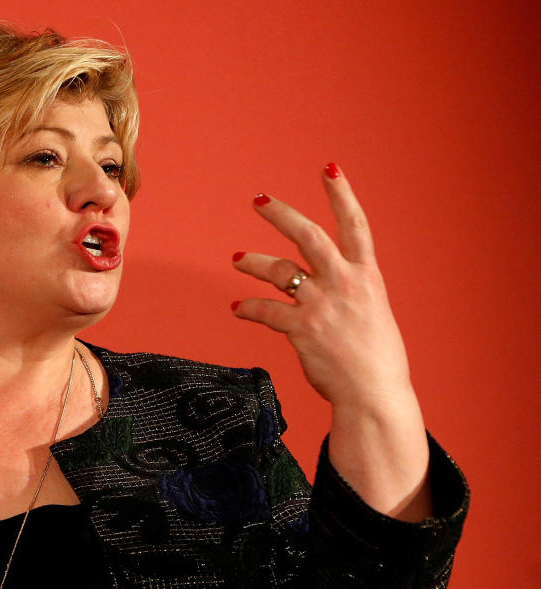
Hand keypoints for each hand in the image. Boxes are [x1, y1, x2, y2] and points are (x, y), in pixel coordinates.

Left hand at [231, 163, 431, 519]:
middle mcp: (344, 283)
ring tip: (237, 258)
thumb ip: (353, 294)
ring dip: (254, 262)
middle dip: (281, 214)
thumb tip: (335, 287)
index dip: (342, 194)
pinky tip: (237, 307)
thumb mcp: (375, 315)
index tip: (329, 168)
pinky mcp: (301, 329)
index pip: (355, 225)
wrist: (374, 394)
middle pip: (308, 235)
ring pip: (279, 270)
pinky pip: (265, 311)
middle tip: (259, 199)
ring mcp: (321, 304)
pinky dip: (248, 307)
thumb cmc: (377, 359)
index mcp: (367, 276)